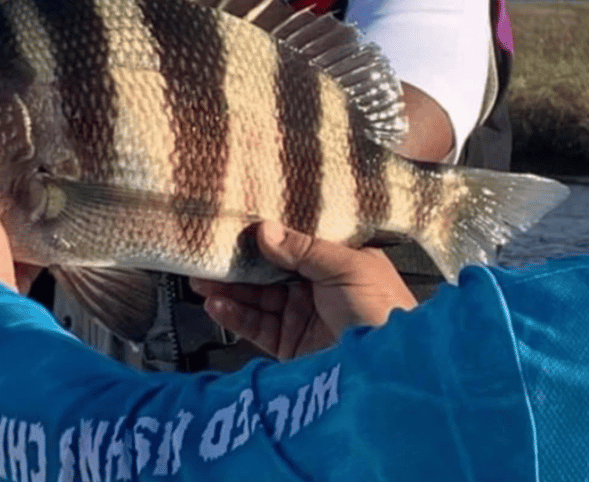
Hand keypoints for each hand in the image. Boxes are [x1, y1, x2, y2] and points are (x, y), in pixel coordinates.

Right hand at [191, 221, 416, 360]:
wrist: (390, 371)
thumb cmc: (384, 311)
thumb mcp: (348, 267)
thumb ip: (304, 249)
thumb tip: (265, 230)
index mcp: (337, 260)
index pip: (295, 240)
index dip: (267, 231)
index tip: (237, 220)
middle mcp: (317, 285)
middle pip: (269, 268)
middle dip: (238, 260)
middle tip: (208, 251)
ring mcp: (301, 315)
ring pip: (256, 296)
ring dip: (229, 287)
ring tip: (202, 279)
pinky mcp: (289, 345)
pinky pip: (255, 325)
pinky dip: (233, 315)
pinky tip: (217, 305)